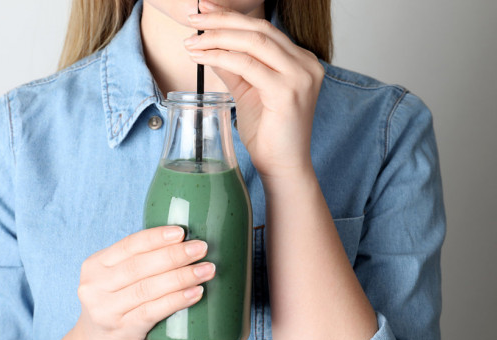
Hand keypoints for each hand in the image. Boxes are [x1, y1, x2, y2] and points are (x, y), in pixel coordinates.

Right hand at [75, 226, 214, 339]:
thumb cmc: (118, 305)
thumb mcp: (116, 279)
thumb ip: (138, 261)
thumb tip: (185, 240)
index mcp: (95, 265)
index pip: (128, 245)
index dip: (156, 237)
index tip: (181, 231)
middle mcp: (95, 287)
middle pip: (140, 266)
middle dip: (175, 255)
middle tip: (202, 248)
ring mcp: (107, 311)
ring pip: (149, 288)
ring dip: (182, 277)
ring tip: (207, 269)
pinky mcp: (122, 331)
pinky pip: (153, 311)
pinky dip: (177, 300)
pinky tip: (196, 293)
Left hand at [185, 0, 324, 180]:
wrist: (283, 167)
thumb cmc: (269, 134)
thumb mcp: (248, 92)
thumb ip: (233, 68)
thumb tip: (209, 45)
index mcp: (300, 61)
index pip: (263, 29)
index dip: (231, 17)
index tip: (204, 11)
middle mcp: (306, 64)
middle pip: (259, 29)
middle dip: (221, 20)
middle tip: (192, 17)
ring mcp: (300, 77)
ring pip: (253, 42)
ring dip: (216, 38)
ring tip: (190, 42)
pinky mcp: (287, 92)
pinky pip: (247, 65)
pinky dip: (220, 57)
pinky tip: (200, 57)